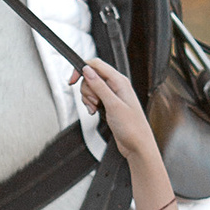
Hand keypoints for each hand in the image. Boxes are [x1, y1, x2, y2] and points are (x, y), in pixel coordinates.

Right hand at [72, 53, 162, 179]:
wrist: (137, 145)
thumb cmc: (132, 127)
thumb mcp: (113, 104)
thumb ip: (99, 86)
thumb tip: (87, 70)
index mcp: (120, 81)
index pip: (96, 64)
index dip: (82, 69)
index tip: (72, 80)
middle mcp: (116, 85)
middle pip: (91, 76)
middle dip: (86, 89)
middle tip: (94, 102)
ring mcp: (112, 95)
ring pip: (91, 88)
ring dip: (88, 98)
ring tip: (95, 109)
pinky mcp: (108, 104)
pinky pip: (94, 98)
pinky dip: (90, 104)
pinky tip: (94, 112)